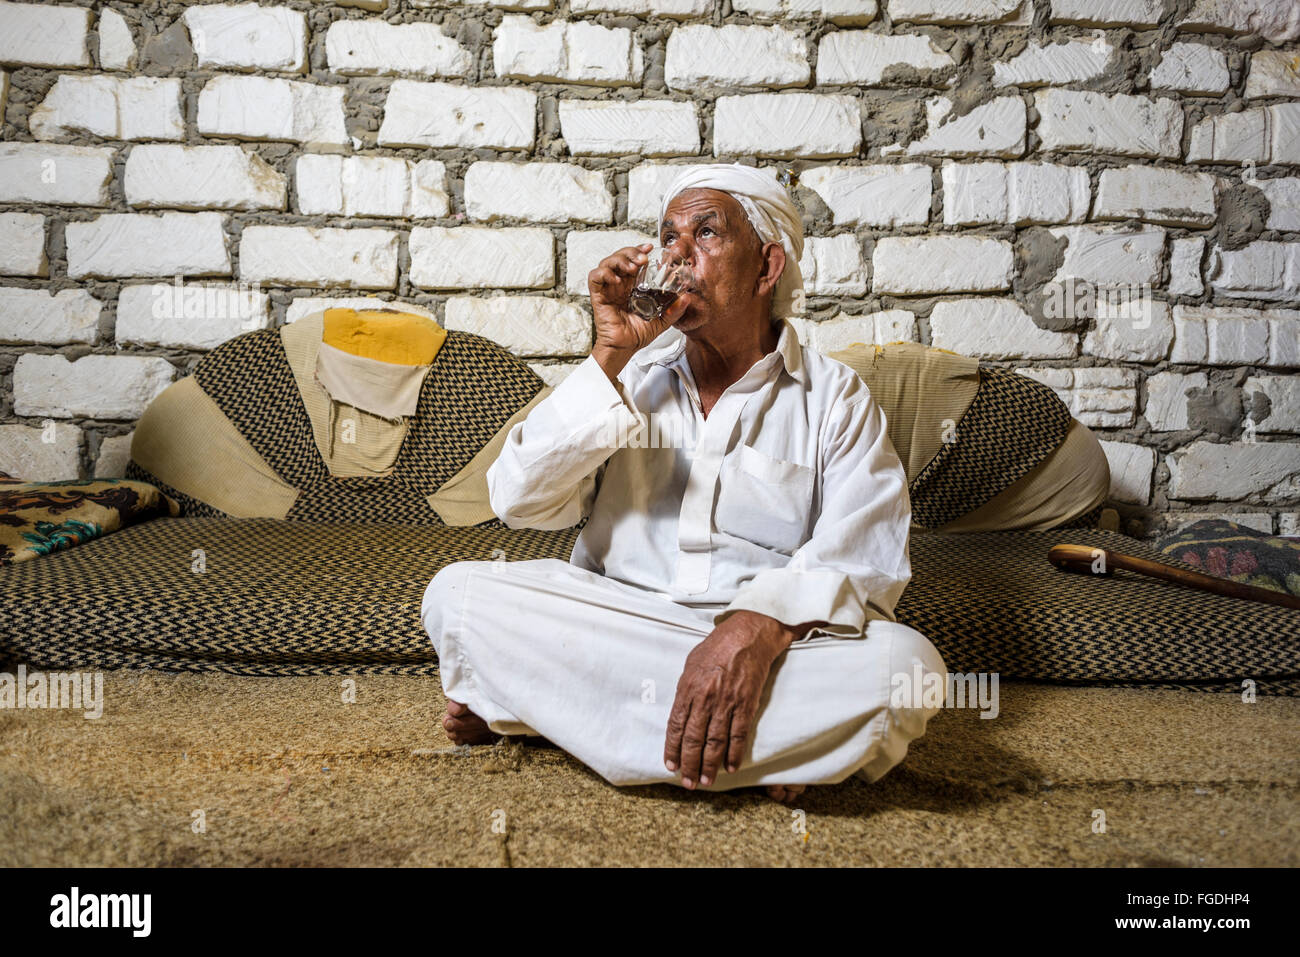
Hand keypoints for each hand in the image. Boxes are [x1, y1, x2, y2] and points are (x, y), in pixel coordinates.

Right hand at [588, 243, 689, 379]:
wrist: (624, 348)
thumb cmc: (636, 335)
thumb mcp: (661, 321)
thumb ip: (674, 310)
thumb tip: (687, 298)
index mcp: (631, 286)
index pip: (633, 260)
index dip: (639, 249)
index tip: (650, 247)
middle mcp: (619, 284)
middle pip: (620, 256)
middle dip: (631, 251)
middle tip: (643, 258)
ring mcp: (608, 289)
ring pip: (607, 262)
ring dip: (619, 259)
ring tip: (632, 267)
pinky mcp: (598, 296)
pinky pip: (595, 277)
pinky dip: (604, 273)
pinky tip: (616, 280)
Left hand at [663, 610, 795, 788]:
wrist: (748, 635)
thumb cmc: (718, 647)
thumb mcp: (691, 664)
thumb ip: (686, 690)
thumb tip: (681, 711)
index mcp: (688, 688)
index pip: (675, 726)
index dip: (672, 749)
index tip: (670, 765)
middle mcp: (705, 698)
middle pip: (694, 739)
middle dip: (689, 763)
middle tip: (687, 782)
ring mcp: (726, 703)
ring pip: (715, 742)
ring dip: (710, 764)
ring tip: (706, 780)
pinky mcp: (746, 704)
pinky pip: (739, 734)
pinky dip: (734, 753)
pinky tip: (731, 767)